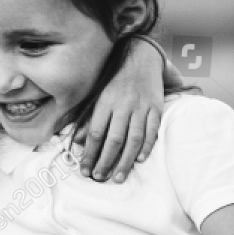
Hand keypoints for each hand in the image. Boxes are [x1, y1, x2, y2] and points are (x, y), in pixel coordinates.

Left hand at [75, 37, 162, 182]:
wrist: (141, 56)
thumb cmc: (116, 79)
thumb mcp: (98, 94)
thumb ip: (89, 118)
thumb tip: (77, 142)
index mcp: (105, 102)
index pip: (96, 133)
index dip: (89, 153)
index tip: (84, 169)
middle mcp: (123, 105)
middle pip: (114, 139)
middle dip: (106, 161)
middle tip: (100, 177)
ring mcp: (141, 106)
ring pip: (134, 138)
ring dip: (126, 160)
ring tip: (118, 177)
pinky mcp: (156, 107)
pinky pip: (152, 130)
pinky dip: (147, 146)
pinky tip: (141, 160)